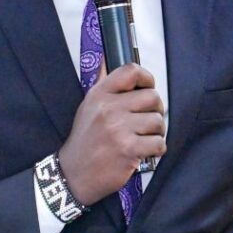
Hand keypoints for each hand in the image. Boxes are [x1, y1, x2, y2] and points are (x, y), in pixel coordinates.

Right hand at [58, 63, 166, 205]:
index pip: (131, 71)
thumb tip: (106, 59)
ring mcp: (118, 129)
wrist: (74, 174)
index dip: (147, 78)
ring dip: (157, 132)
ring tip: (145, 138)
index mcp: (100, 94)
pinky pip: (158, 143)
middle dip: (156, 110)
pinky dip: (157, 149)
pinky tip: (145, 151)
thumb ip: (104, 86)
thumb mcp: (88, 107)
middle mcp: (109, 108)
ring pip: (158, 121)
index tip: (148, 88)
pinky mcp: (128, 150)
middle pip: (152, 97)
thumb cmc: (85, 140)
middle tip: (149, 121)